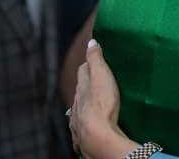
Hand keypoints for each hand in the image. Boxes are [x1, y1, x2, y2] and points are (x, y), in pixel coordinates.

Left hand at [70, 39, 138, 158]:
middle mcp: (77, 102)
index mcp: (82, 86)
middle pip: (80, 90)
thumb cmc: (101, 102)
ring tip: (94, 104)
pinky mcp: (82, 135)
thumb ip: (95, 58)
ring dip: (85, 105)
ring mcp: (78, 119)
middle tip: (97, 81)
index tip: (95, 61)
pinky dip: (85, 123)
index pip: (83, 72)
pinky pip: (82, 126)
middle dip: (86, 85)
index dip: (88, 65)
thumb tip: (90, 41)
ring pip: (79, 108)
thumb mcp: (101, 74)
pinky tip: (89, 125)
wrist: (96, 135)